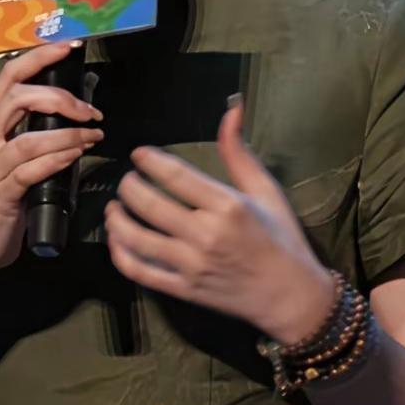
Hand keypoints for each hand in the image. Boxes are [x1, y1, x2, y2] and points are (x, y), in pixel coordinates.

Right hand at [0, 40, 103, 279]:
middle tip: (90, 111)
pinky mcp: (0, 194)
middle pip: (18, 98)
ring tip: (94, 134)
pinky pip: (32, 169)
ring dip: (69, 132)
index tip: (69, 46)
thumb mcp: (16, 161)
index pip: (10, 77)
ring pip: (30, 138)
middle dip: (60, 97)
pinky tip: (78, 154)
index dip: (39, 57)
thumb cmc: (1, 201)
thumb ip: (38, 135)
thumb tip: (79, 111)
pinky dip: (59, 158)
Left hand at [105, 97, 332, 339]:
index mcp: (228, 206)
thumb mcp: (266, 189)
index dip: (149, 160)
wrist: (290, 296)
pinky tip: (117, 238)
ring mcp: (192, 265)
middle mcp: (206, 234)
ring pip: (137, 238)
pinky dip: (120, 254)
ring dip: (116, 219)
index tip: (139, 154)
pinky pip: (140, 271)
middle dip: (128, 186)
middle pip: (149, 204)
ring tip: (114, 206)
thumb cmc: (281, 237)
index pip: (175, 176)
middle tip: (126, 179)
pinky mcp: (184, 290)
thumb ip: (239, 151)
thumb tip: (232, 107)